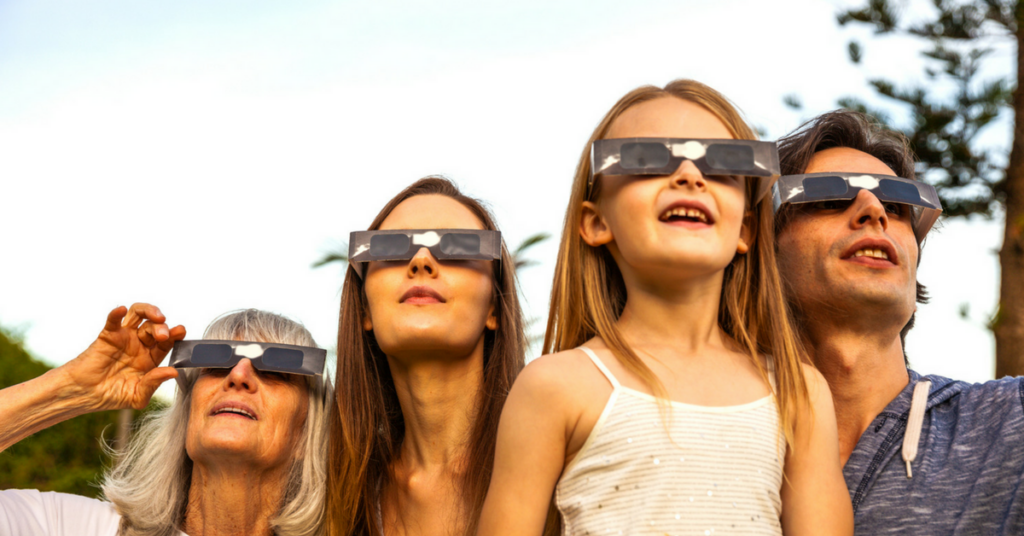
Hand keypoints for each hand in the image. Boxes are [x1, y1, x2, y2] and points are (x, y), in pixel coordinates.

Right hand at [60, 303, 185, 410]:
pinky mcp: (108, 336)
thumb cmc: (112, 396)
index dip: (175, 335)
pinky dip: (117, 313)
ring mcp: (124, 338)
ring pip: (138, 314)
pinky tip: (121, 310)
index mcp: (151, 357)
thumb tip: (173, 372)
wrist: (85, 396)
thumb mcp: (138, 396)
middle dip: (162, 327)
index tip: (181, 331)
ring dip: (150, 312)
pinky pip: (113, 320)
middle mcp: (139, 344)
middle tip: (164, 335)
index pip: (168, 341)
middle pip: (155, 326)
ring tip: (157, 318)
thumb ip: (154, 383)